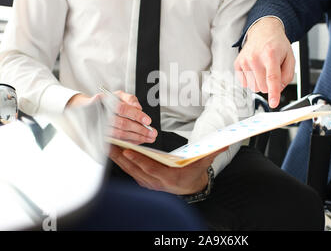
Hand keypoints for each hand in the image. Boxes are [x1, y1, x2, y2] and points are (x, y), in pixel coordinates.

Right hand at [67, 92, 157, 144]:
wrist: (87, 110)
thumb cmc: (106, 102)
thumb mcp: (118, 95)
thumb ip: (130, 99)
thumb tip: (138, 107)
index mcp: (106, 101)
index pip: (122, 108)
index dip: (136, 115)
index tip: (148, 120)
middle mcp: (102, 115)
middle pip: (123, 124)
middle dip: (140, 130)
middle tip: (152, 132)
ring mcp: (100, 127)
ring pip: (120, 135)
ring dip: (136, 138)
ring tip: (148, 138)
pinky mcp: (101, 136)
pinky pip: (117, 141)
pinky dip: (129, 142)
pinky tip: (138, 141)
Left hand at [109, 146, 226, 194]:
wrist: (190, 187)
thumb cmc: (194, 173)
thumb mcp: (203, 162)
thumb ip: (212, 152)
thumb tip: (225, 142)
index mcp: (170, 178)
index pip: (151, 169)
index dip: (139, 161)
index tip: (128, 152)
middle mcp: (156, 182)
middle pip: (135, 169)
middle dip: (121, 156)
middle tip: (110, 143)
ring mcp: (147, 182)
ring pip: (128, 169)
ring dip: (116, 157)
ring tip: (106, 142)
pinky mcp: (142, 180)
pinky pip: (128, 170)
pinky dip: (119, 160)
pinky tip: (112, 149)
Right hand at [234, 17, 294, 107]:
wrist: (263, 31)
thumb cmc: (277, 45)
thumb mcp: (290, 57)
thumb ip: (288, 75)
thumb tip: (278, 89)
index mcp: (271, 54)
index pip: (272, 78)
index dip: (274, 93)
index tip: (274, 103)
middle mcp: (255, 57)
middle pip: (263, 87)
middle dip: (270, 85)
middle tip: (272, 72)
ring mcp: (244, 61)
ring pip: (254, 87)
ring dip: (260, 83)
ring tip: (263, 69)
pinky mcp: (237, 64)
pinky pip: (245, 84)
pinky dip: (252, 80)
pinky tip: (255, 70)